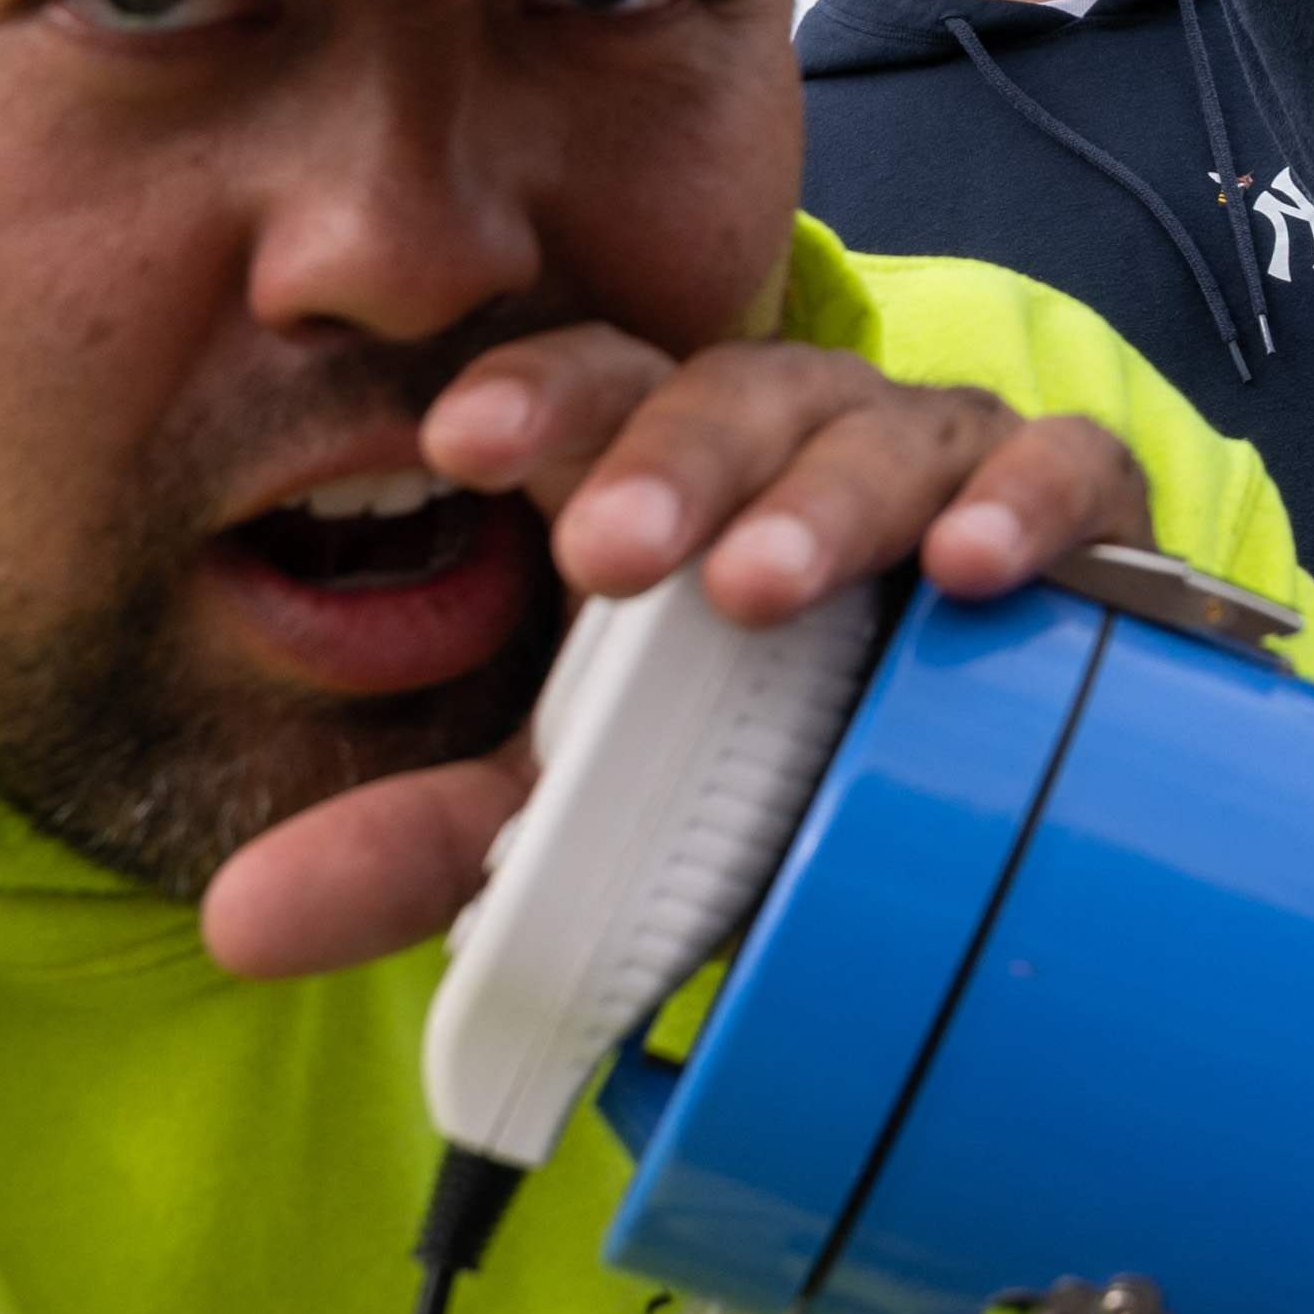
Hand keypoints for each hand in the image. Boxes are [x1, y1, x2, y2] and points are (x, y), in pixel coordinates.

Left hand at [198, 331, 1154, 978]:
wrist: (966, 759)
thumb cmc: (761, 743)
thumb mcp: (587, 799)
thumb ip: (427, 840)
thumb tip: (237, 919)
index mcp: (670, 470)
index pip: (590, 393)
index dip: (531, 399)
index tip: (455, 445)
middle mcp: (803, 437)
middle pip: (732, 395)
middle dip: (670, 460)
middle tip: (608, 551)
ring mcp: (940, 460)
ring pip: (885, 427)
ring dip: (826, 499)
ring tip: (764, 585)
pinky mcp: (1075, 508)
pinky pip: (1067, 466)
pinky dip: (1027, 500)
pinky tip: (975, 568)